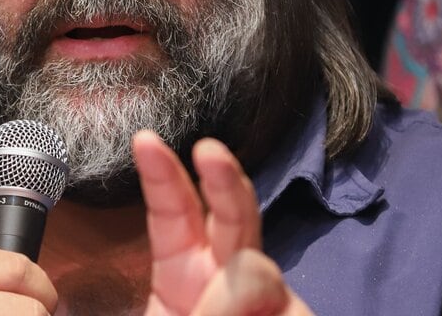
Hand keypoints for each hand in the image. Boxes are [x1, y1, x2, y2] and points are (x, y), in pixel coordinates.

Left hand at [133, 131, 313, 315]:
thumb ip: (177, 306)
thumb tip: (233, 279)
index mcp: (182, 275)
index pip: (174, 213)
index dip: (162, 177)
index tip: (145, 141)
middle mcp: (228, 277)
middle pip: (233, 212)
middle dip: (223, 176)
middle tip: (208, 150)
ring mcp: (269, 295)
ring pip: (254, 266)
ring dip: (225, 300)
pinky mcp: (296, 311)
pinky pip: (278, 301)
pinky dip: (249, 311)